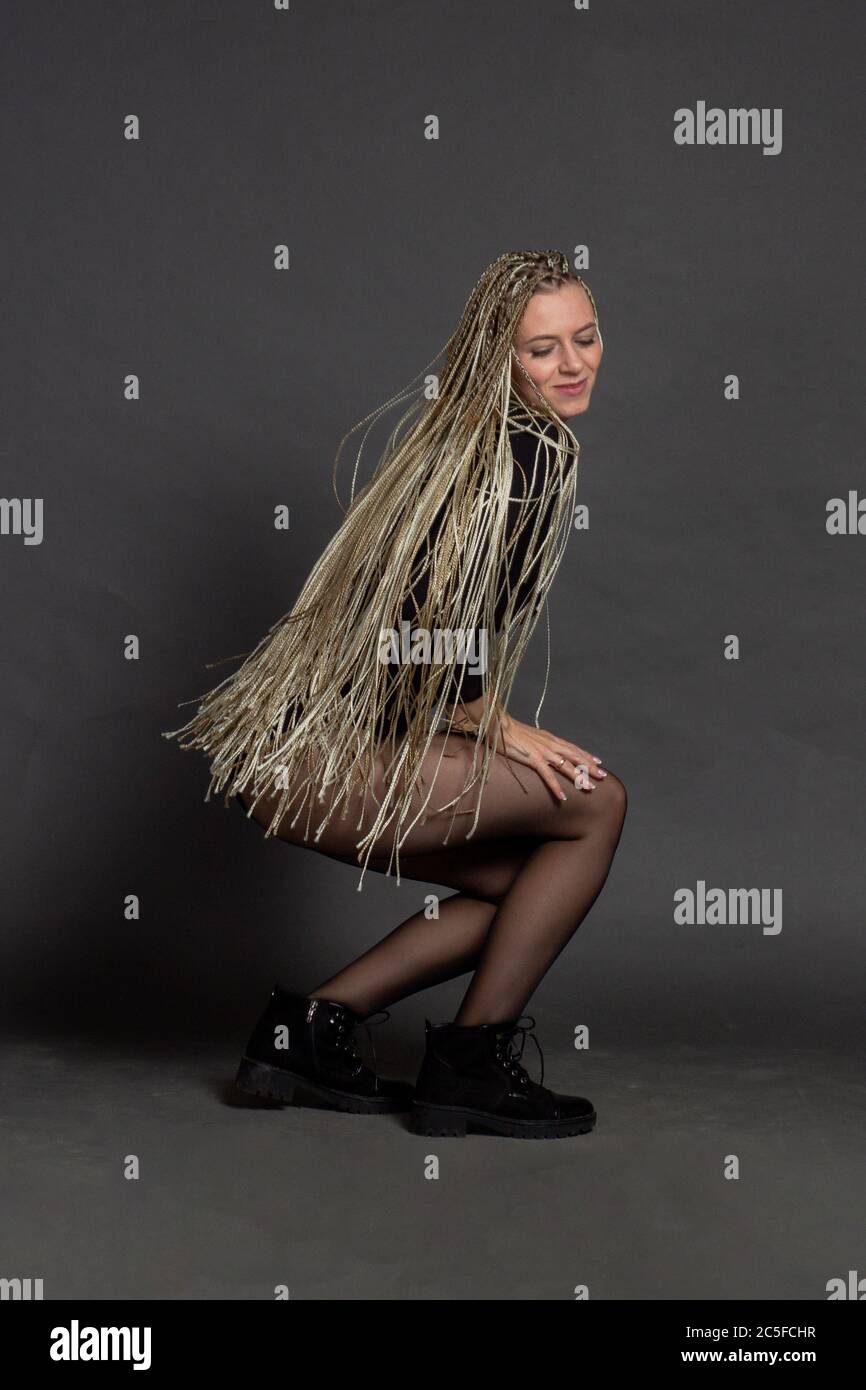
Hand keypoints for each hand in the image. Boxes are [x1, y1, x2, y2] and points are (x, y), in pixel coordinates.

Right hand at [489, 711, 606, 802]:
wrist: (500, 725)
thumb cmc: (512, 731)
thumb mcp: (531, 736)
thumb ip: (540, 743)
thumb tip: (545, 748)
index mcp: (551, 739)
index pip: (573, 748)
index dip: (586, 755)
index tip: (598, 762)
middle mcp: (551, 745)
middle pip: (575, 757)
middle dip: (590, 767)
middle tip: (602, 776)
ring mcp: (544, 752)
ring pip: (567, 766)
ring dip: (579, 777)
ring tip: (589, 788)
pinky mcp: (534, 759)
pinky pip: (548, 776)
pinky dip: (556, 787)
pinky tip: (563, 796)